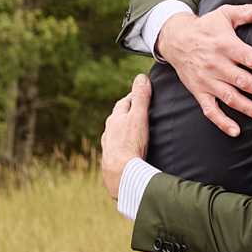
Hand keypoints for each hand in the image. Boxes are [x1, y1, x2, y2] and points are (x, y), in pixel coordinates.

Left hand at [101, 72, 151, 197]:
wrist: (121, 173)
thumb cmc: (131, 145)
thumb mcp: (139, 117)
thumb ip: (141, 97)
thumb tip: (141, 77)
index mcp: (115, 119)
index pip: (124, 102)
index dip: (134, 96)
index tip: (143, 93)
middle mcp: (109, 131)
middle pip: (119, 117)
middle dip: (128, 112)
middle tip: (141, 110)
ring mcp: (108, 145)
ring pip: (116, 132)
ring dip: (124, 129)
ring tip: (135, 130)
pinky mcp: (111, 159)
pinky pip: (117, 147)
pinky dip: (123, 144)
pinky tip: (129, 149)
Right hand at [155, 4, 251, 137]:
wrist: (175, 39)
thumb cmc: (206, 27)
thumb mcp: (224, 14)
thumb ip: (247, 12)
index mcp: (225, 45)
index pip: (250, 58)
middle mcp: (216, 64)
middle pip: (243, 81)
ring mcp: (207, 80)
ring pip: (230, 97)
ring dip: (249, 108)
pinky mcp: (198, 91)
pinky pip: (210, 110)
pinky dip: (222, 122)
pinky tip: (236, 131)